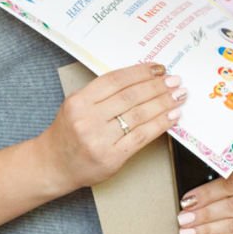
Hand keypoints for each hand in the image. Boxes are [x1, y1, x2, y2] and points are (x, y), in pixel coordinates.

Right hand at [38, 63, 184, 193]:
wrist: (54, 165)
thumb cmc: (68, 134)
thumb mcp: (77, 106)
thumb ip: (102, 94)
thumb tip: (141, 80)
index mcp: (79, 101)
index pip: (115, 80)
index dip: (140, 72)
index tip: (159, 68)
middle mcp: (87, 119)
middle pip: (130, 97)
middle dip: (157, 87)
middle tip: (174, 81)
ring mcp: (99, 140)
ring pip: (139, 115)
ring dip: (163, 104)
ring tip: (178, 96)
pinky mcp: (112, 157)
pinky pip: (141, 137)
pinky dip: (160, 124)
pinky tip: (172, 117)